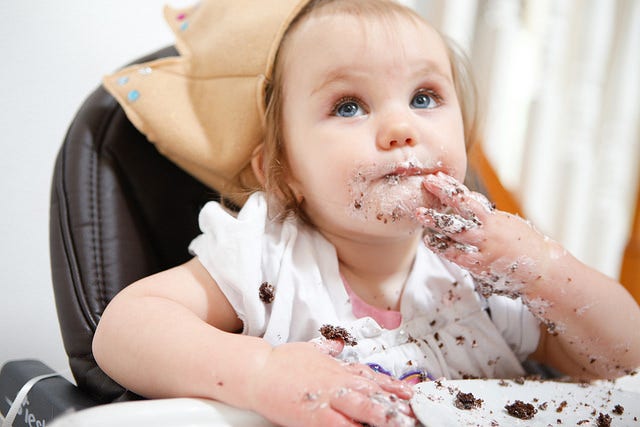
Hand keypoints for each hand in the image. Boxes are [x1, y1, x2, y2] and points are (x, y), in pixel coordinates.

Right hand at [246, 340, 415, 426]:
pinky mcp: (316, 416)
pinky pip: (341, 425)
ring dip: (384, 416)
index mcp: (337, 369)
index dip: (392, 385)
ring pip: (364, 408)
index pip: (371, 377)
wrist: (259, 370)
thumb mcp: (308, 351)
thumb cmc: (281, 362)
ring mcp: (329, 398)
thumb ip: (326, 351)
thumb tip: (336, 346)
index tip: (410, 392)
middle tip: (415, 411)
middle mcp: (338, 382)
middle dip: (396, 404)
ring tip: (402, 423)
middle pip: (374, 394)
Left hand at [415, 172, 563, 298]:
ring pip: (455, 229)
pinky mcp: (480, 264)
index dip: (451, 186)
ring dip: (435, 220)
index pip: (468, 197)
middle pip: (461, 206)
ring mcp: (483, 246)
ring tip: (419, 212)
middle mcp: (488, 229)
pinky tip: (430, 241)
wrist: (541, 268)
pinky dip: (442, 247)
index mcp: (493, 217)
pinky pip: (457, 254)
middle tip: (426, 182)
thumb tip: (464, 204)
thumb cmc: (522, 245)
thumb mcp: (505, 224)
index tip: (437, 176)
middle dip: (442, 193)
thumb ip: (484, 217)